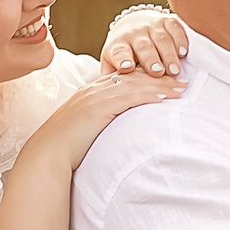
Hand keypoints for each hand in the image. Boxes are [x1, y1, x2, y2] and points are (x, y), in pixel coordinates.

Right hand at [19, 65, 184, 175]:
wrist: (48, 153)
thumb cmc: (64, 148)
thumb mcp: (83, 130)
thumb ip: (99, 123)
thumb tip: (116, 131)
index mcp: (89, 93)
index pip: (123, 79)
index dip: (146, 77)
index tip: (164, 80)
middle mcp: (93, 89)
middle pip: (132, 76)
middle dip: (158, 77)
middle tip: (181, 79)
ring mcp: (96, 96)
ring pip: (135, 83)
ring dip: (161, 85)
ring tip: (181, 88)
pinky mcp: (99, 106)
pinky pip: (130, 96)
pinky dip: (149, 94)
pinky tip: (165, 97)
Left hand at [101, 8, 187, 75]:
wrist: (132, 23)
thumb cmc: (124, 52)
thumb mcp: (112, 63)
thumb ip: (113, 78)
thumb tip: (113, 98)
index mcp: (118, 45)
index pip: (119, 52)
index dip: (122, 59)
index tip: (126, 67)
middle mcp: (134, 34)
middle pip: (143, 47)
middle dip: (151, 60)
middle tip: (158, 73)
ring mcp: (151, 26)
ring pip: (161, 39)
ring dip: (169, 55)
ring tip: (174, 71)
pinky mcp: (166, 21)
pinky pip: (174, 28)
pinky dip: (180, 40)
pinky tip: (183, 52)